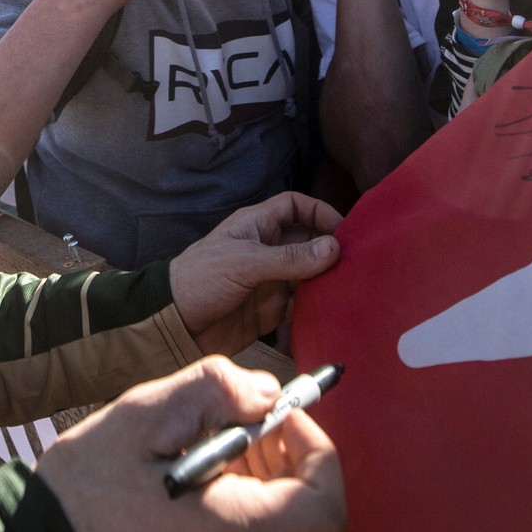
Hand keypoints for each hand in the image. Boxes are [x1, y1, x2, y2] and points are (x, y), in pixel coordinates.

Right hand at [38, 356, 343, 531]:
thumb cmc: (84, 491)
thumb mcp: (144, 415)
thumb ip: (216, 389)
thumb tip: (267, 393)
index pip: (325, 502)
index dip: (316, 449)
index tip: (280, 418)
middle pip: (301, 510)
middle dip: (279, 455)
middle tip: (231, 424)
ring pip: (275, 526)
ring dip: (256, 479)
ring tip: (200, 451)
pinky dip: (236, 507)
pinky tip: (192, 484)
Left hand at [169, 192, 342, 353]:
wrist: (173, 324)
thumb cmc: (199, 279)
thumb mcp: (244, 262)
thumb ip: (289, 258)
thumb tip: (333, 249)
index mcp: (257, 226)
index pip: (295, 207)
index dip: (319, 212)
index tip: (344, 228)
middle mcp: (268, 250)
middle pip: (309, 243)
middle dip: (331, 251)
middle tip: (357, 264)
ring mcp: (271, 281)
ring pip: (309, 276)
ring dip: (327, 282)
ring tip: (351, 289)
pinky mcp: (271, 311)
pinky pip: (301, 306)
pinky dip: (316, 308)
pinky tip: (332, 311)